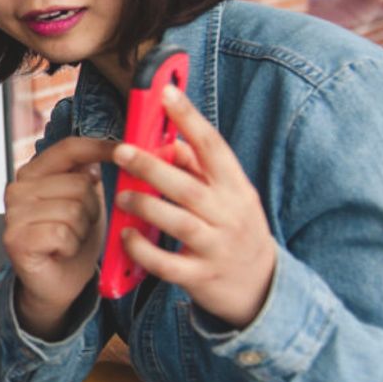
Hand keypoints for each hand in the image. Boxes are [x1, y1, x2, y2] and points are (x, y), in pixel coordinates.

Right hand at [2, 135, 117, 337]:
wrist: (56, 282)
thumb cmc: (72, 241)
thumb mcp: (88, 202)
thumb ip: (92, 175)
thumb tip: (119, 150)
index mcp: (34, 173)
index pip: (69, 149)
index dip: (100, 147)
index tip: (126, 149)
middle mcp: (18, 189)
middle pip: (79, 185)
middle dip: (91, 210)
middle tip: (79, 226)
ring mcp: (13, 214)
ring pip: (73, 210)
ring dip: (81, 230)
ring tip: (70, 239)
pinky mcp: (15, 239)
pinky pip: (62, 233)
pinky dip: (71, 246)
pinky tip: (61, 251)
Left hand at [111, 84, 276, 329]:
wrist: (261, 288)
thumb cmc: (235, 230)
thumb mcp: (229, 195)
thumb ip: (199, 168)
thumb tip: (167, 139)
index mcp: (236, 188)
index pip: (214, 147)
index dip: (189, 118)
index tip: (165, 93)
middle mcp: (230, 215)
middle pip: (189, 186)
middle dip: (153, 167)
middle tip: (121, 151)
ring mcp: (217, 248)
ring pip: (179, 223)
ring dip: (146, 206)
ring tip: (121, 195)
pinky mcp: (202, 276)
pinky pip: (168, 264)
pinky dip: (144, 250)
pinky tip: (126, 235)